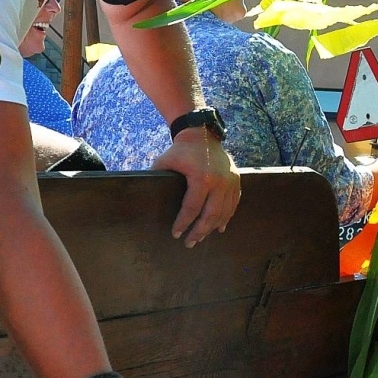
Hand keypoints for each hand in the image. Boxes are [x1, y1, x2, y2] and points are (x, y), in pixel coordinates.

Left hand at [151, 130, 240, 246]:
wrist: (202, 134)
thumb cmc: (181, 150)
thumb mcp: (165, 161)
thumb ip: (156, 177)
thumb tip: (141, 195)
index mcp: (202, 178)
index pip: (192, 208)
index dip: (183, 223)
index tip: (176, 234)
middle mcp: (220, 182)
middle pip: (210, 215)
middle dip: (198, 232)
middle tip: (189, 243)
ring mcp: (230, 181)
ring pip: (223, 212)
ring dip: (212, 228)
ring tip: (201, 238)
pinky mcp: (236, 180)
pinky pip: (233, 204)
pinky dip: (226, 217)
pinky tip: (219, 228)